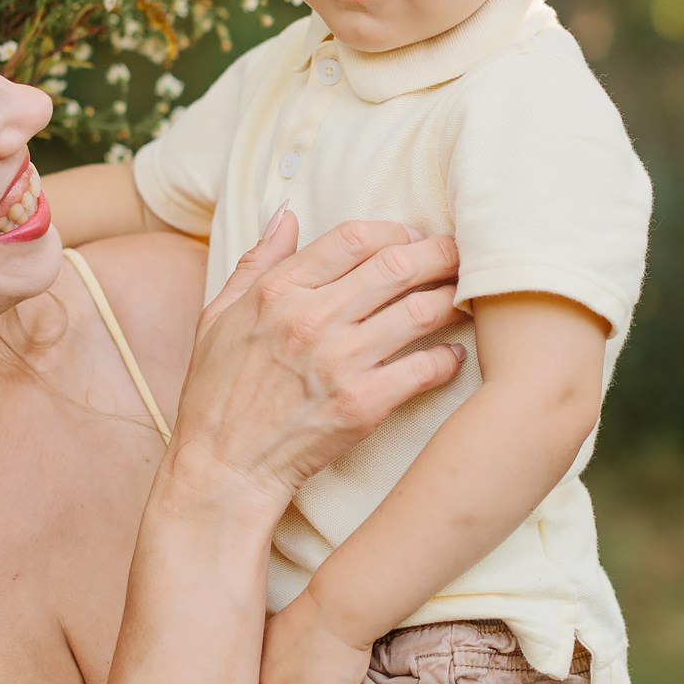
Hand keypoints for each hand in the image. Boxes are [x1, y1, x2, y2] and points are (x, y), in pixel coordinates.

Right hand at [166, 212, 464, 513]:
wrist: (222, 469)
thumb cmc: (217, 394)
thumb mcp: (219, 316)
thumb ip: (258, 262)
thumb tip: (288, 214)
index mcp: (278, 292)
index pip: (353, 238)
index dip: (394, 231)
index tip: (413, 237)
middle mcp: (311, 319)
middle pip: (396, 266)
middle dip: (439, 254)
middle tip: (461, 255)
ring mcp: (339, 362)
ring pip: (420, 311)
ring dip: (452, 300)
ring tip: (466, 299)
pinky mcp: (362, 405)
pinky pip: (424, 368)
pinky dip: (448, 358)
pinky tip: (453, 355)